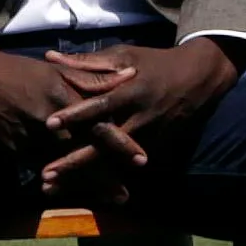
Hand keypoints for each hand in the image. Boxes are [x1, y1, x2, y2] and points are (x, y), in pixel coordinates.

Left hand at [40, 40, 241, 201]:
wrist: (199, 78)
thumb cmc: (155, 63)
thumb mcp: (125, 56)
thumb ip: (87, 61)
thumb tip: (50, 56)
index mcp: (132, 91)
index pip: (102, 104)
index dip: (77, 114)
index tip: (49, 123)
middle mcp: (140, 117)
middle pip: (104, 144)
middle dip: (75, 161)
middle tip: (46, 174)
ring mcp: (148, 135)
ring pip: (112, 160)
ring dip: (83, 176)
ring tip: (53, 188)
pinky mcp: (153, 146)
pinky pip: (123, 163)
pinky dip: (101, 177)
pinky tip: (76, 189)